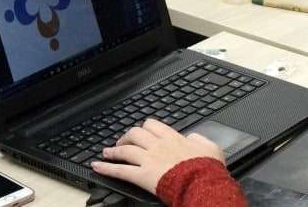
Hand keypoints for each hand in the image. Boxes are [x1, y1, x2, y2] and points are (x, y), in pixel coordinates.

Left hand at [92, 119, 224, 193]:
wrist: (201, 182)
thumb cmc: (206, 168)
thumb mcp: (210, 147)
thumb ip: (199, 139)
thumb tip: (192, 137)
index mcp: (173, 138)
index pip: (152, 125)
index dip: (144, 128)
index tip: (141, 132)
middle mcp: (158, 145)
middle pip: (135, 134)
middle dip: (127, 137)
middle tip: (123, 142)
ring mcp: (148, 160)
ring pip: (125, 149)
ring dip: (114, 150)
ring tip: (107, 152)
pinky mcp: (142, 176)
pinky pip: (120, 170)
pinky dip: (106, 168)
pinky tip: (97, 167)